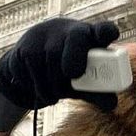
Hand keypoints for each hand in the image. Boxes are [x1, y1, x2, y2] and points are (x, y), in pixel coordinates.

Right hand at [0, 18, 119, 110]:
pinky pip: (30, 72)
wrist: (32, 64)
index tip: (110, 35)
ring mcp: (43, 37)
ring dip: (53, 87)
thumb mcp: (85, 81)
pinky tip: (39, 87)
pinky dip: (36, 88)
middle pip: (75, 39)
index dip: (106, 31)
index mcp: (90, 37)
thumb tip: (112, 105)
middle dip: (75, 59)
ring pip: (50, 61)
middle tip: (74, 75)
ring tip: (56, 93)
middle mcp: (68, 31)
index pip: (103, 29)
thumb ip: (98, 93)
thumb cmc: (69, 70)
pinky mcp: (23, 48)